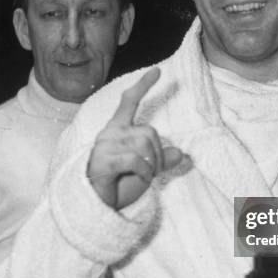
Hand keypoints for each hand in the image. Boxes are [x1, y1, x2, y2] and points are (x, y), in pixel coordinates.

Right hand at [87, 68, 182, 208]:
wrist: (97, 206)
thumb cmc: (119, 185)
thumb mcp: (146, 170)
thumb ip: (161, 159)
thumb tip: (180, 153)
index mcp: (118, 129)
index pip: (130, 102)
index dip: (144, 86)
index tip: (158, 71)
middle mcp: (110, 134)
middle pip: (149, 132)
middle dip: (159, 154)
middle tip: (151, 171)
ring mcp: (105, 147)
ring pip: (145, 145)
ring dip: (152, 165)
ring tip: (142, 176)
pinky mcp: (103, 162)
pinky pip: (135, 160)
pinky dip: (144, 172)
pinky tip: (139, 179)